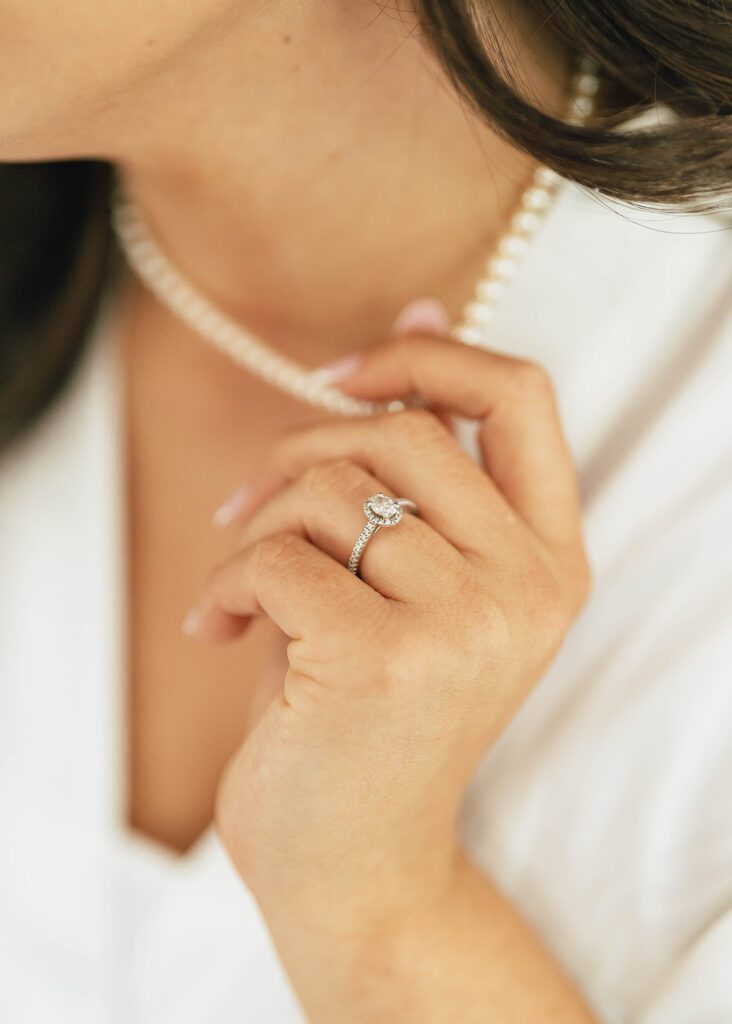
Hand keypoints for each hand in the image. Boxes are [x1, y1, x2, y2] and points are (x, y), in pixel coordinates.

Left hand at [185, 331, 590, 933]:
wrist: (359, 866)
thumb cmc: (376, 715)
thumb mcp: (419, 582)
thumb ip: (424, 462)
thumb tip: (420, 312)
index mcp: (551, 559)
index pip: (522, 397)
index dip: (430, 358)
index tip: (344, 376)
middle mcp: (528, 587)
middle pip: (402, 432)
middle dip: (300, 450)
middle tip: (252, 506)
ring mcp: (466, 625)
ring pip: (331, 488)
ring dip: (259, 524)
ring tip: (240, 586)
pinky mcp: (383, 660)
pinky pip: (277, 556)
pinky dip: (228, 581)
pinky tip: (221, 630)